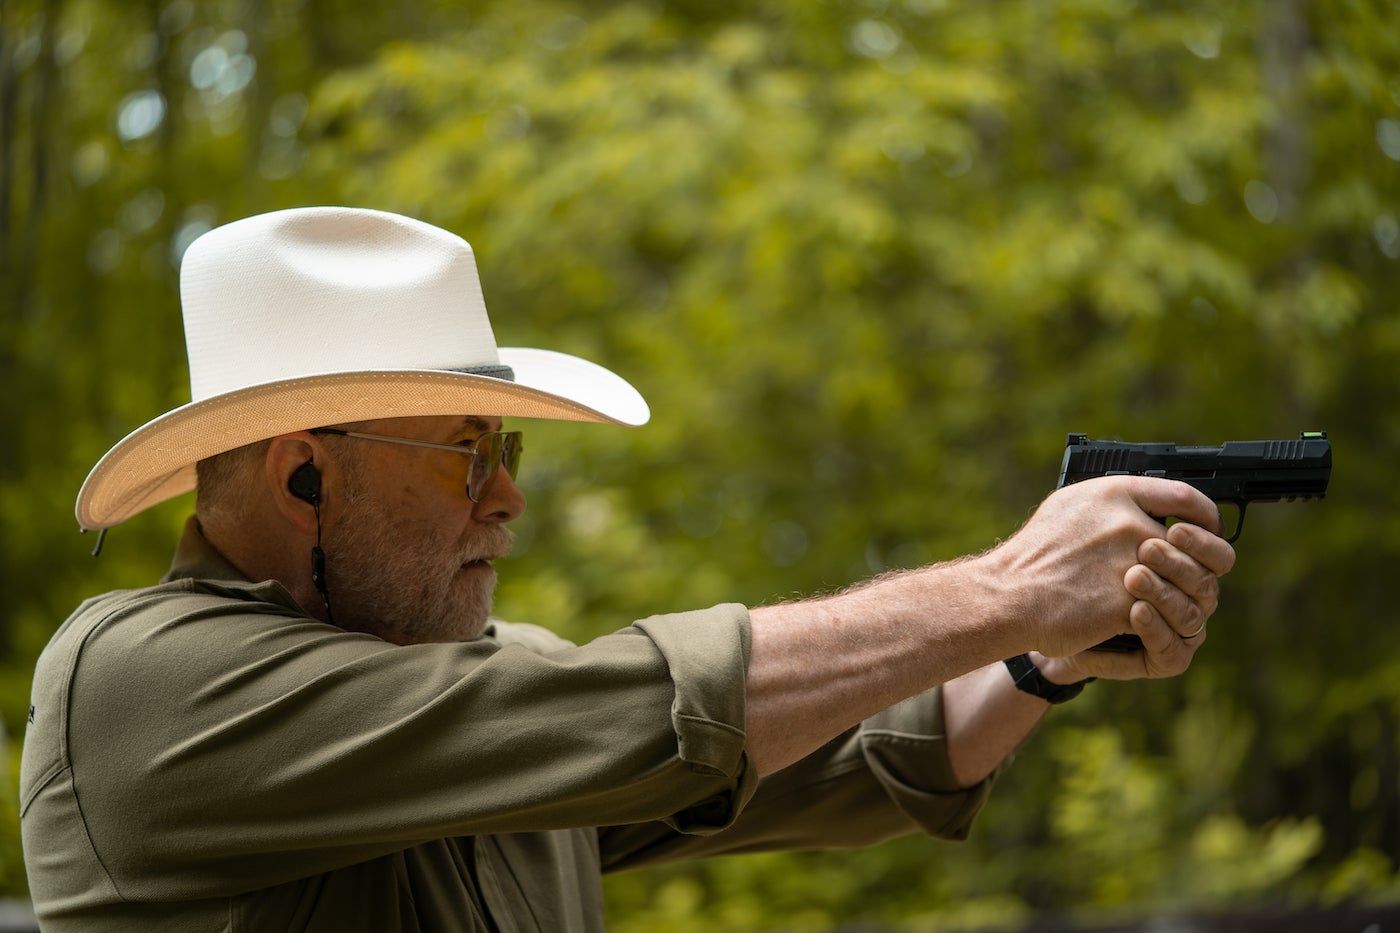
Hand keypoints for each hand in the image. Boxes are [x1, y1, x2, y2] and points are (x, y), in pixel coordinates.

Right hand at [983, 476, 1225, 658]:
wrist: (1008, 596)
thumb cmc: (1034, 555)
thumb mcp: (1070, 506)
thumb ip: (1115, 502)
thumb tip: (1151, 504)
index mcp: (1115, 493)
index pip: (1186, 496)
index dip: (1206, 517)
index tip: (1206, 529)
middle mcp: (1128, 524)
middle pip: (1193, 545)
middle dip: (1192, 566)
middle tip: (1186, 577)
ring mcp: (1131, 563)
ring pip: (1186, 582)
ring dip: (1179, 595)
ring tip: (1162, 601)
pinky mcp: (1129, 602)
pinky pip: (1165, 611)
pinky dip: (1157, 619)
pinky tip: (1140, 619)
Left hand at [1038, 520, 1235, 681]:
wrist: (1034, 609)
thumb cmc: (1067, 560)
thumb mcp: (1095, 518)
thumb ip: (1136, 501)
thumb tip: (1174, 490)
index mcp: (1179, 561)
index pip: (1214, 551)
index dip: (1203, 539)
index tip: (1174, 528)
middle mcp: (1184, 595)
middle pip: (1207, 580)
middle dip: (1180, 563)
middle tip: (1146, 550)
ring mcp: (1175, 628)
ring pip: (1194, 615)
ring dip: (1165, 592)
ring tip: (1133, 577)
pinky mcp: (1160, 657)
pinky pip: (1174, 651)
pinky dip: (1156, 629)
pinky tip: (1135, 611)